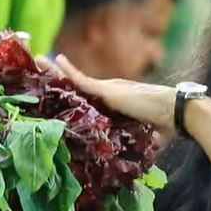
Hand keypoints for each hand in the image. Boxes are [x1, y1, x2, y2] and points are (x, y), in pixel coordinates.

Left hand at [38, 54, 176, 134]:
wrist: (173, 112)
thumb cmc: (161, 124)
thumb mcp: (138, 133)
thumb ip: (130, 138)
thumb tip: (139, 151)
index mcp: (110, 103)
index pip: (83, 96)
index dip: (67, 90)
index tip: (52, 87)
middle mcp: (106, 94)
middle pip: (74, 85)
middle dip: (55, 76)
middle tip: (37, 63)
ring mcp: (106, 91)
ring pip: (74, 81)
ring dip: (55, 71)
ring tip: (38, 59)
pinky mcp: (108, 91)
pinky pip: (83, 82)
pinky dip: (69, 72)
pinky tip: (57, 60)